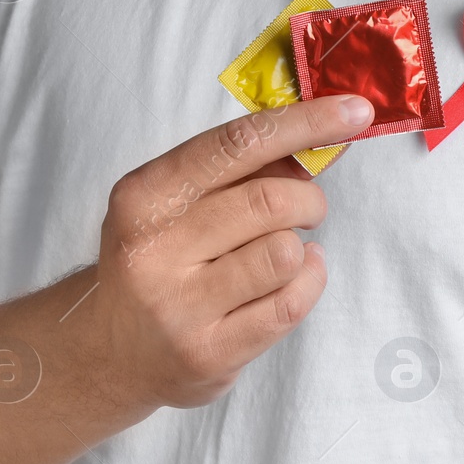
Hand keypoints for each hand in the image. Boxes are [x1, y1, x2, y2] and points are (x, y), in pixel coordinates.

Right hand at [86, 95, 372, 409]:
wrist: (108, 351)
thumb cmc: (158, 261)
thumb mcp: (177, 203)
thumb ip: (242, 171)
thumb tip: (319, 139)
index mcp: (144, 197)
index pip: (237, 143)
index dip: (305, 123)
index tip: (355, 111)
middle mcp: (155, 250)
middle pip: (271, 201)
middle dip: (307, 199)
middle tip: (307, 207)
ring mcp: (180, 307)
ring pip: (285, 253)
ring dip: (301, 246)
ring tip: (284, 252)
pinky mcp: (210, 352)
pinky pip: (291, 303)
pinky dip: (309, 282)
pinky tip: (294, 278)